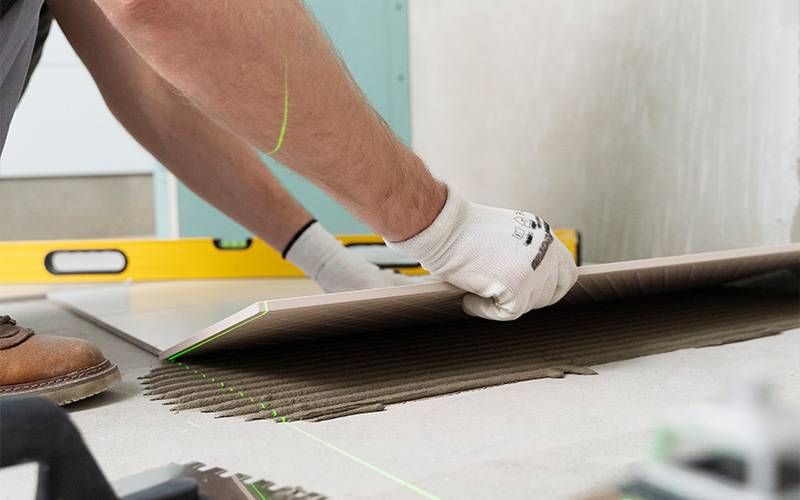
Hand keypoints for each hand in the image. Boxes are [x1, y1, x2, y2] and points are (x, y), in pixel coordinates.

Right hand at [387, 187, 577, 319]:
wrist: (442, 226)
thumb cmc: (460, 231)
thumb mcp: (504, 236)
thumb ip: (522, 255)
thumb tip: (527, 285)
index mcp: (543, 235)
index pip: (566, 272)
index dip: (550, 289)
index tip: (530, 296)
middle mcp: (545, 249)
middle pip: (550, 293)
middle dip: (524, 299)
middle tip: (495, 296)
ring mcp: (534, 267)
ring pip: (527, 304)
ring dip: (500, 303)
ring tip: (474, 290)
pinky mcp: (517, 285)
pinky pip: (506, 313)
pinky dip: (484, 310)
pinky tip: (469, 298)